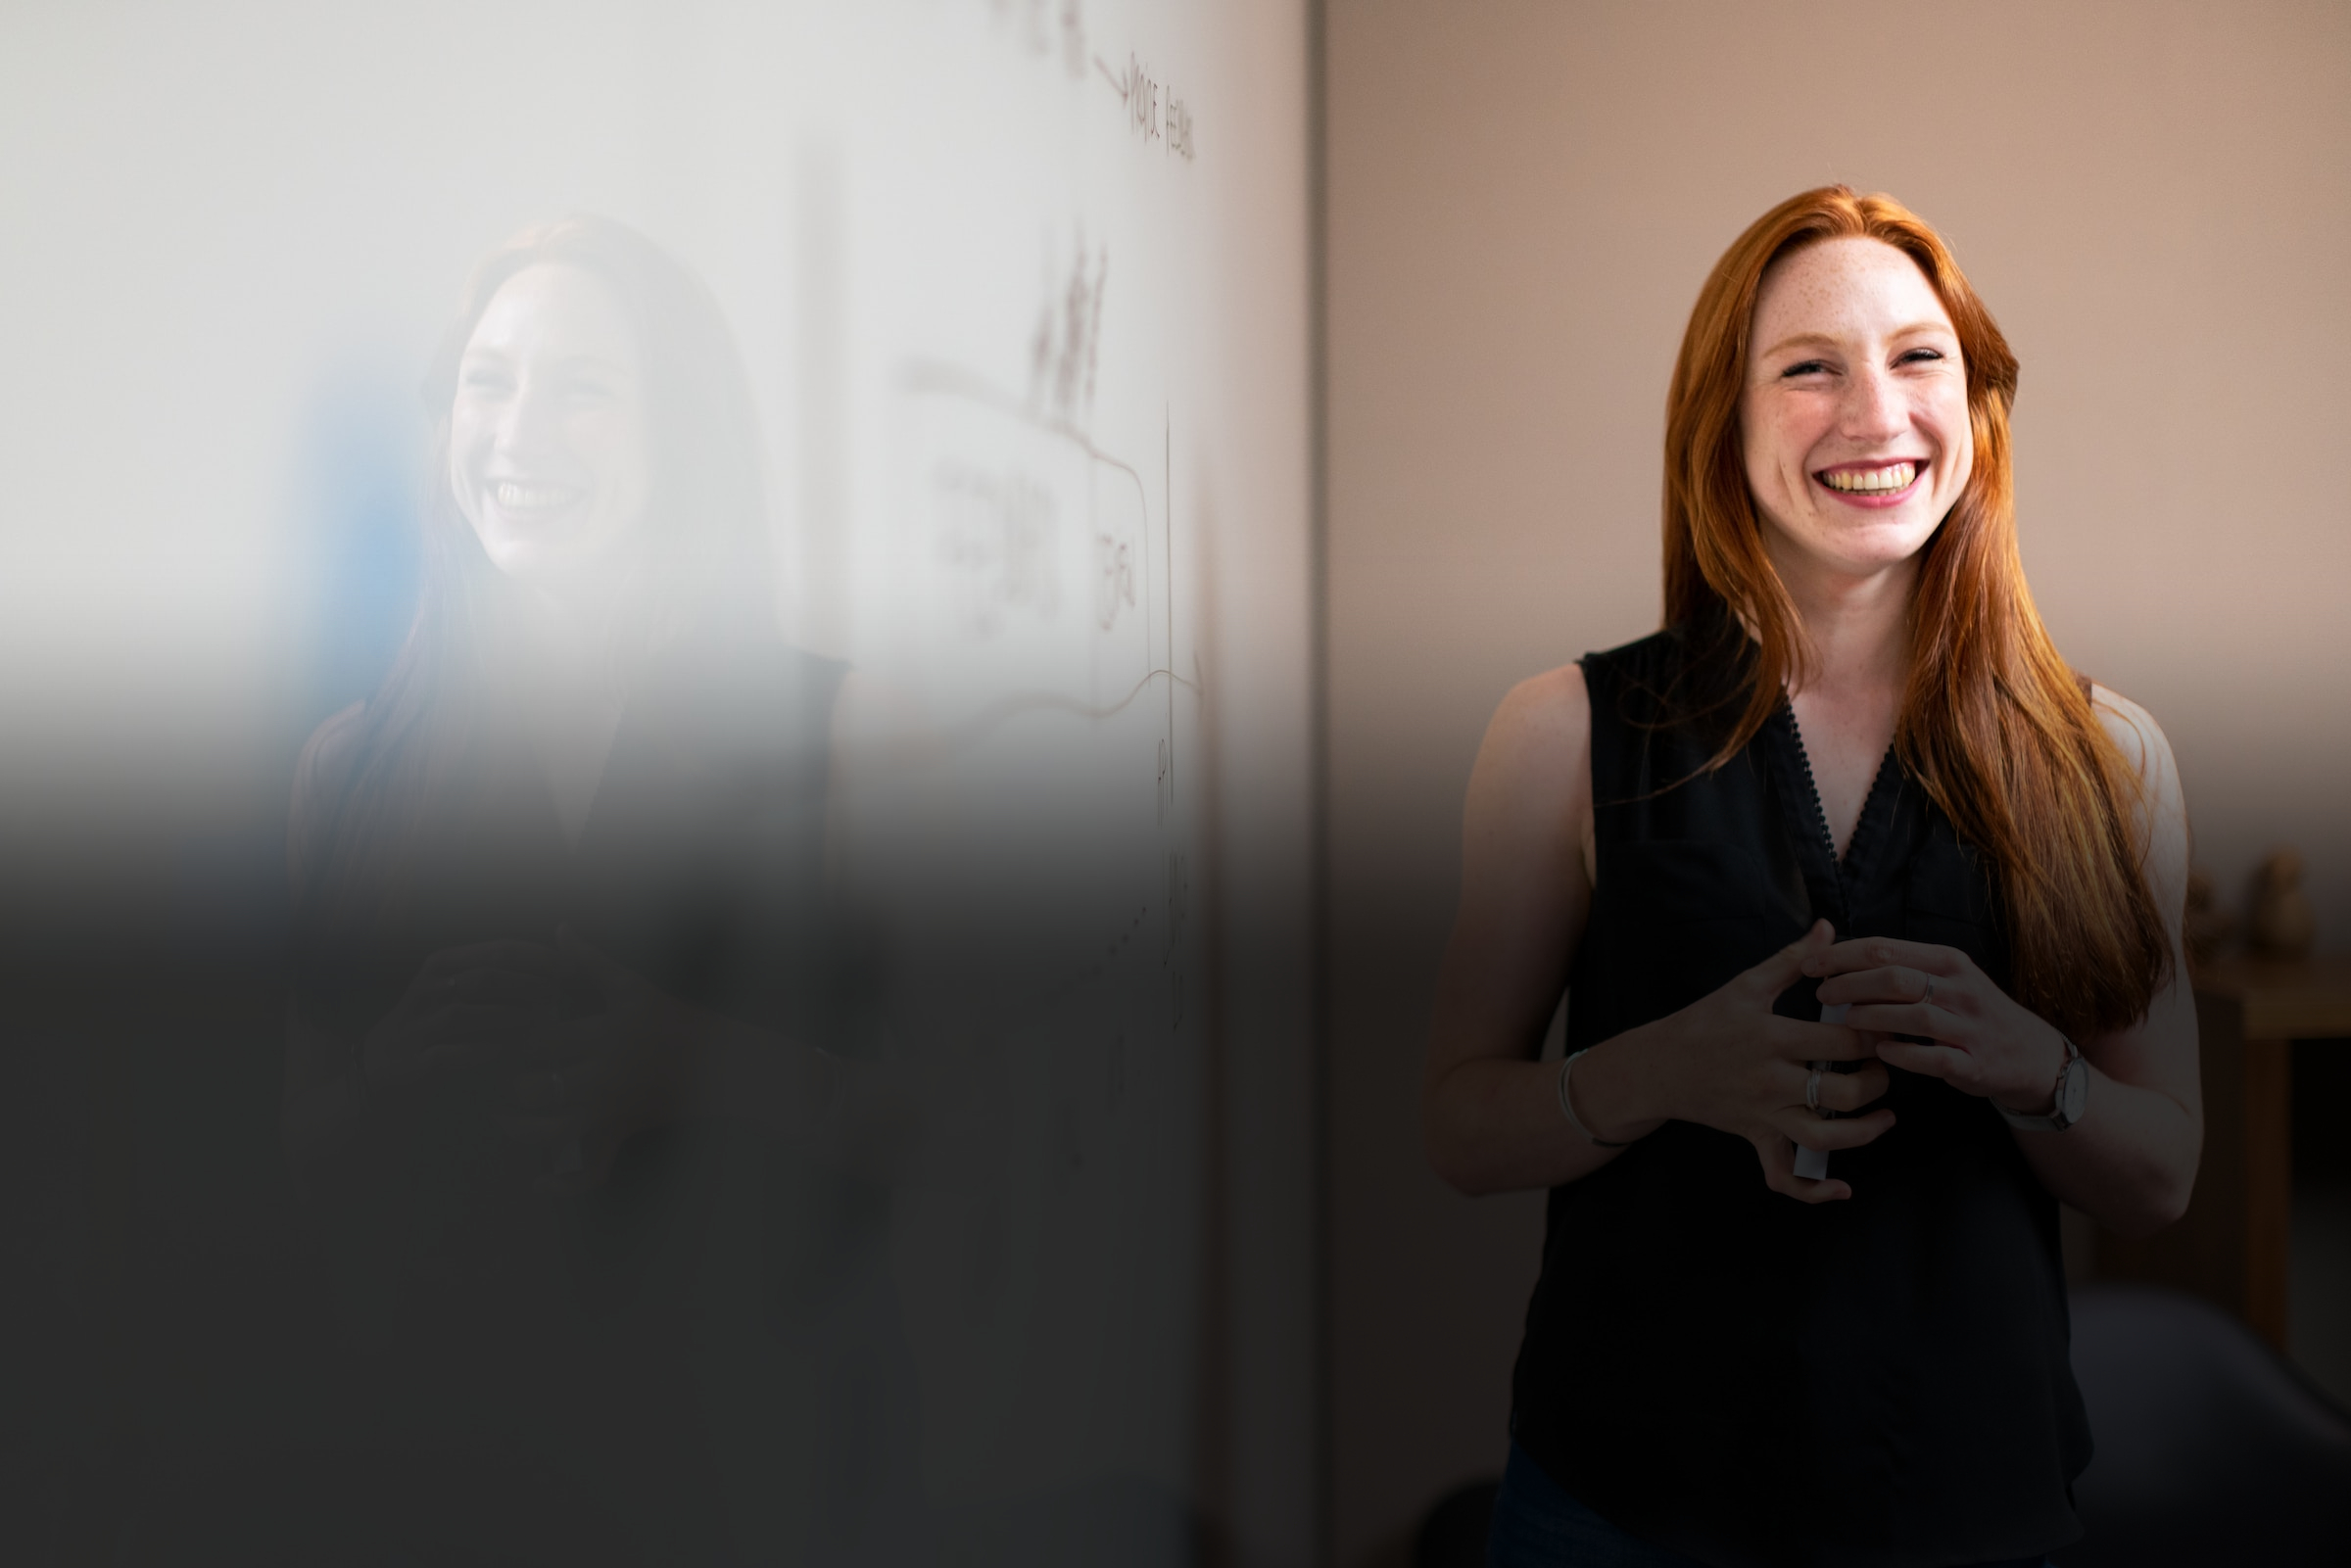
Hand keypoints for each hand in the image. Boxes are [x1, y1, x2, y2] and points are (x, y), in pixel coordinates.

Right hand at [361, 941, 565, 1097]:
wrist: (377, 1084)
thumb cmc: (434, 1036)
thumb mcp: (457, 997)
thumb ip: (497, 979)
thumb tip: (556, 965)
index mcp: (440, 967)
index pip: (497, 950)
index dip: (539, 958)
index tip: (570, 970)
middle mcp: (424, 992)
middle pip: (483, 978)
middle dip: (527, 987)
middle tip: (556, 1001)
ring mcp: (412, 1030)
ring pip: (463, 1015)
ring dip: (508, 1020)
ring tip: (539, 1027)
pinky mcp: (407, 1067)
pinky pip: (447, 1056)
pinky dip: (481, 1055)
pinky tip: (509, 1057)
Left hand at [505, 928, 711, 1192]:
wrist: (722, 1062)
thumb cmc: (673, 1018)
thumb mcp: (633, 987)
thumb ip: (590, 962)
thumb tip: (558, 930)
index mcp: (605, 1034)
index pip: (539, 1041)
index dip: (506, 1044)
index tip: (490, 1040)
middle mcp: (607, 1073)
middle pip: (537, 1087)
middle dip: (508, 1087)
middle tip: (492, 1081)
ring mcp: (614, 1108)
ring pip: (552, 1130)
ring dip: (520, 1129)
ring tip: (504, 1118)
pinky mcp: (623, 1131)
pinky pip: (592, 1168)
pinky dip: (562, 1184)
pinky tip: (535, 1184)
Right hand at [1611, 919, 1893, 1201]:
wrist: (1658, 1066)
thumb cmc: (1705, 1022)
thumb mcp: (1746, 985)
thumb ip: (1793, 959)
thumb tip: (1828, 929)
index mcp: (1772, 1038)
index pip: (1843, 1042)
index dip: (1875, 1035)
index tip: (1888, 1026)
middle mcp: (1771, 1081)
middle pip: (1844, 1093)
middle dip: (1877, 1081)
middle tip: (1885, 1066)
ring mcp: (1764, 1115)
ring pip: (1825, 1138)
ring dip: (1865, 1132)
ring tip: (1884, 1116)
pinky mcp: (1756, 1138)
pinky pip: (1784, 1176)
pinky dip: (1813, 1191)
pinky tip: (1842, 1188)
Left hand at [1804, 936, 2069, 1113]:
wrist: (2029, 1053)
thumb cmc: (1971, 1012)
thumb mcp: (1946, 978)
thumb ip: (1901, 967)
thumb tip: (1839, 957)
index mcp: (1947, 962)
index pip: (1886, 949)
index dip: (1842, 955)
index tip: (1810, 963)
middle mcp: (1960, 989)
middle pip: (1895, 977)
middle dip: (1850, 983)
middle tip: (1822, 993)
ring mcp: (1969, 1026)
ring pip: (1914, 1014)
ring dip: (1872, 1016)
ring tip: (1845, 1021)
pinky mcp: (1973, 1062)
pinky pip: (1934, 1057)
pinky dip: (1904, 1054)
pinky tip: (1880, 1051)